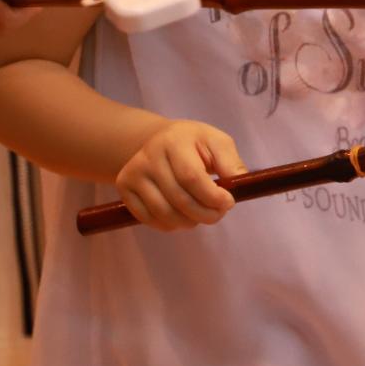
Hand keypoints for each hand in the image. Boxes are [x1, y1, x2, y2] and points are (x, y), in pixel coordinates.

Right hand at [115, 119, 245, 230]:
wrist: (159, 141)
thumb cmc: (194, 144)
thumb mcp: (216, 142)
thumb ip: (230, 162)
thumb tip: (240, 184)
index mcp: (174, 140)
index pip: (191, 177)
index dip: (212, 196)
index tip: (229, 203)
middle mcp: (148, 156)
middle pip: (178, 199)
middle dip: (205, 213)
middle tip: (219, 214)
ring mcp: (132, 173)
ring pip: (164, 213)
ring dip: (189, 222)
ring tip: (202, 215)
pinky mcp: (124, 189)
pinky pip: (149, 219)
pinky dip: (170, 225)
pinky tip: (183, 216)